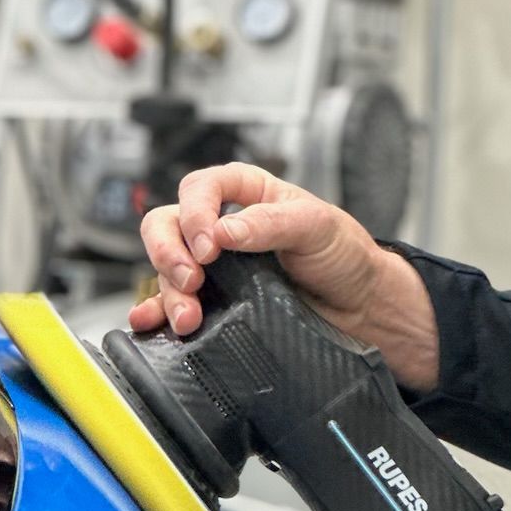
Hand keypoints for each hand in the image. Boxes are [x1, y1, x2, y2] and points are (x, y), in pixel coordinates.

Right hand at [131, 162, 439, 390]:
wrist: (360, 309)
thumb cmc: (344, 255)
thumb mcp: (317, 227)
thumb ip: (270, 223)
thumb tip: (223, 230)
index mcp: (246, 193)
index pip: (201, 188)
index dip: (196, 214)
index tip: (209, 246)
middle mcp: (222, 225)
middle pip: (168, 224)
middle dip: (169, 252)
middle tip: (191, 280)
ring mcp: (214, 267)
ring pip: (166, 267)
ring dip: (168, 292)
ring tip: (189, 318)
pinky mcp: (213, 302)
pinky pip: (170, 302)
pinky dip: (154, 311)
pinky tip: (150, 321)